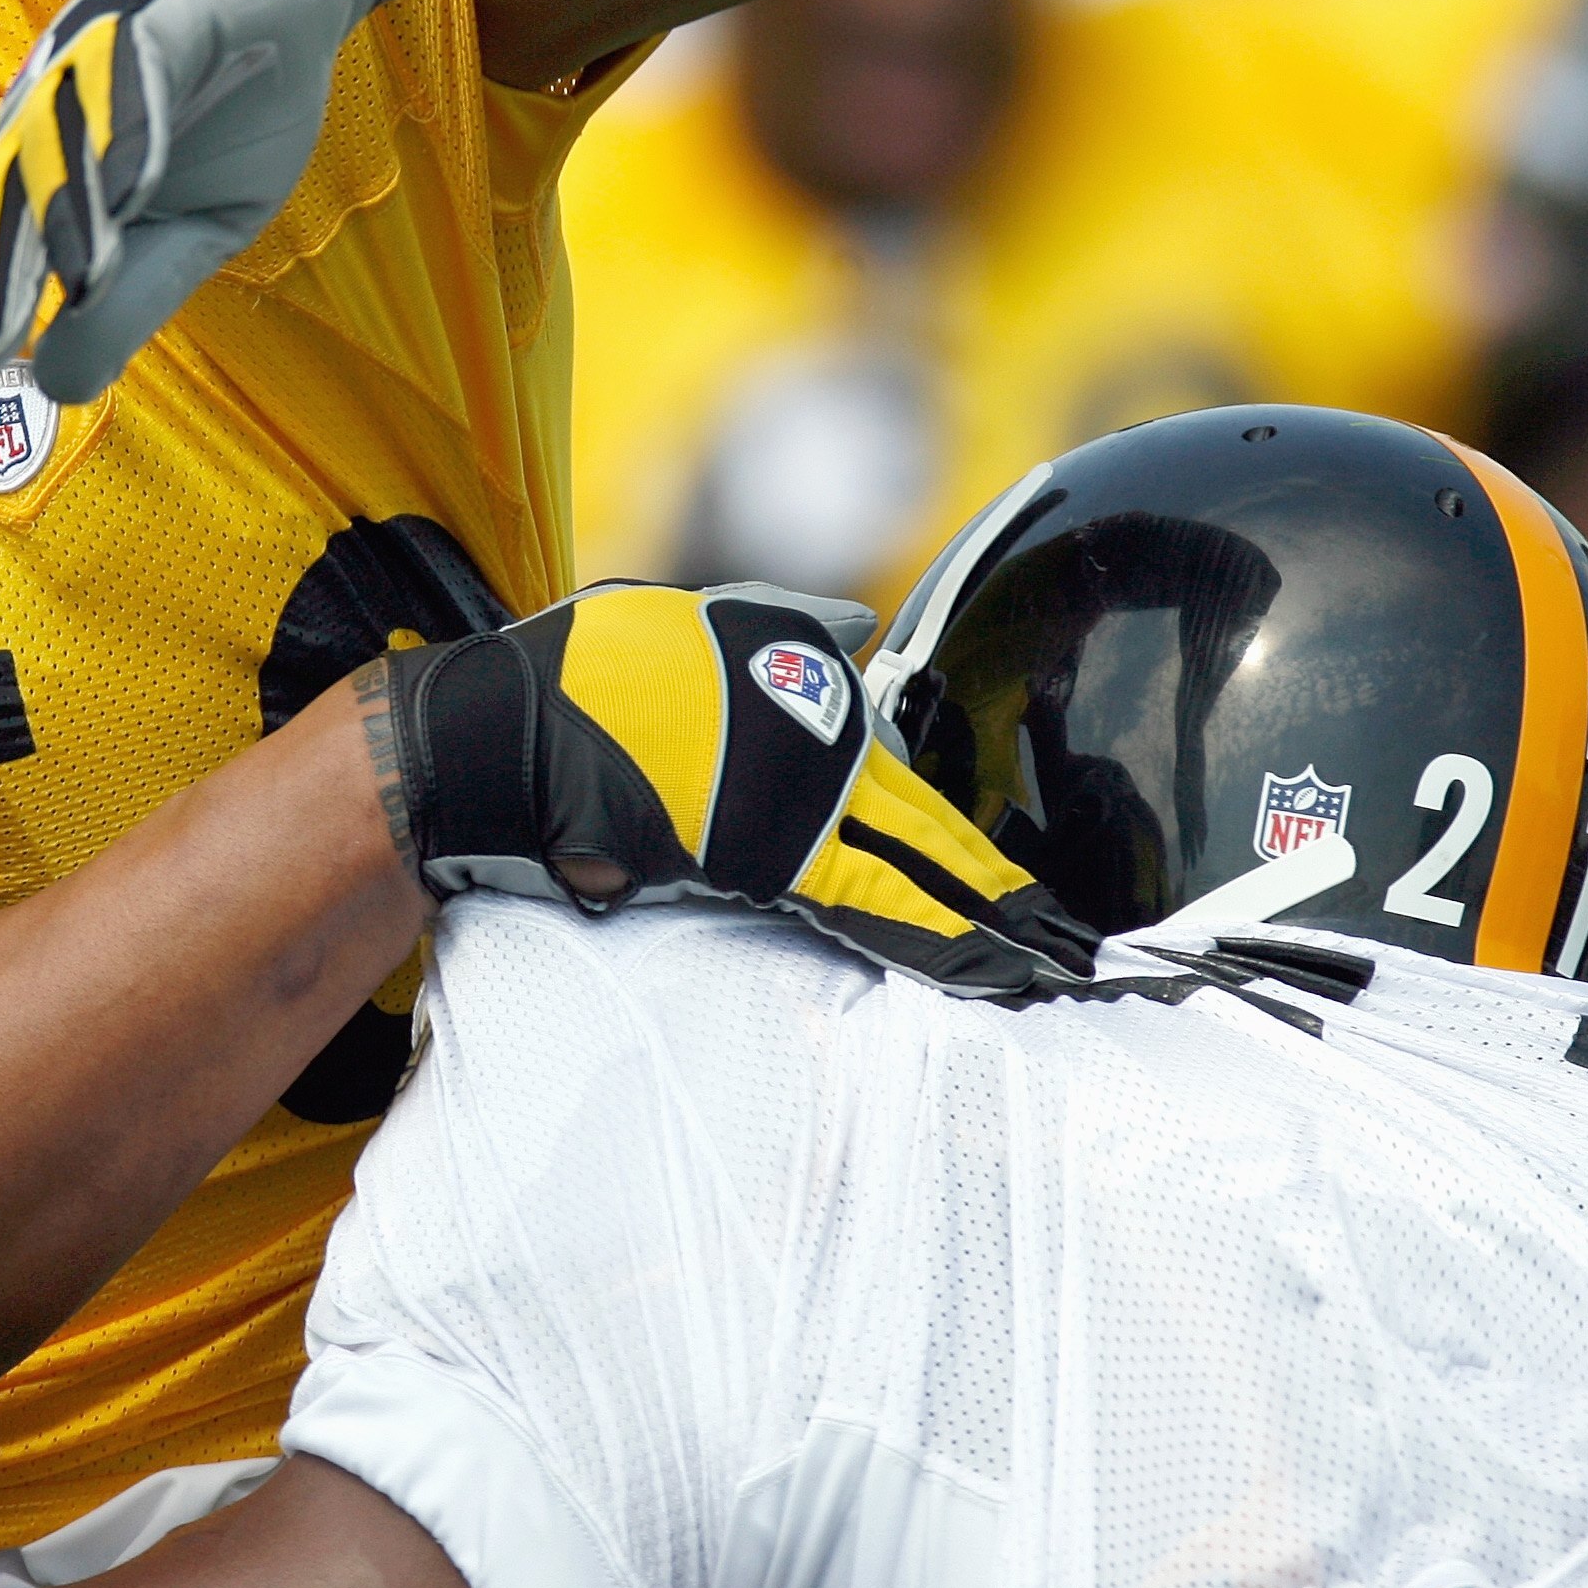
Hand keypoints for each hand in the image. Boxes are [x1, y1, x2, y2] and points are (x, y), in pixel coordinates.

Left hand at [0, 0, 389, 408]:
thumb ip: (128, 305)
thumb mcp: (194, 233)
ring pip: (61, 144)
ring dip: (58, 219)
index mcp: (56, 170)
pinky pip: (134, 74)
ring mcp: (93, 63)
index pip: (0, 252)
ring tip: (54, 295)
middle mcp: (53, 115)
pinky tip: (131, 191)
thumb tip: (55, 387)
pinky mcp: (150, 17)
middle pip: (11, 204)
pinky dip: (131, 130)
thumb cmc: (233, 105)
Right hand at [379, 582, 1096, 989]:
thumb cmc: (583, 676)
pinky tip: (979, 964)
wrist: (516, 731)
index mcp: (804, 685)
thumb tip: (855, 624)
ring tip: (1045, 961)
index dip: (955, 830)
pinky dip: (932, 937)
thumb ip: (777, 627)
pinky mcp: (769, 854)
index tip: (1005, 876)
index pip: (898, 771)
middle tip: (1070, 935)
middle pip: (932, 825)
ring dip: (986, 921)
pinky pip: (871, 904)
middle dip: (1002, 886)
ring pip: (918, 867)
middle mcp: (820, 742)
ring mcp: (801, 800)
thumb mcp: (690, 623)